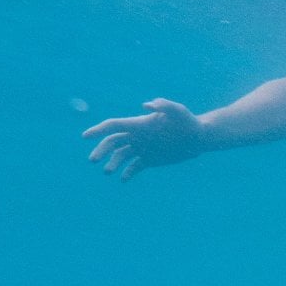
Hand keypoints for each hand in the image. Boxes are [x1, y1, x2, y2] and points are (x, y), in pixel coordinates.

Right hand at [83, 99, 203, 179]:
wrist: (199, 137)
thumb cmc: (189, 121)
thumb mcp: (178, 111)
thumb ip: (164, 105)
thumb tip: (146, 105)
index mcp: (139, 124)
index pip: (114, 126)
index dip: (98, 130)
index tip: (85, 136)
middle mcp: (137, 136)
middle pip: (112, 142)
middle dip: (101, 150)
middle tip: (94, 160)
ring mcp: (142, 148)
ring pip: (120, 156)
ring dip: (112, 163)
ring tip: (109, 172)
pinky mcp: (150, 160)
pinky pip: (133, 167)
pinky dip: (127, 173)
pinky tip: (123, 179)